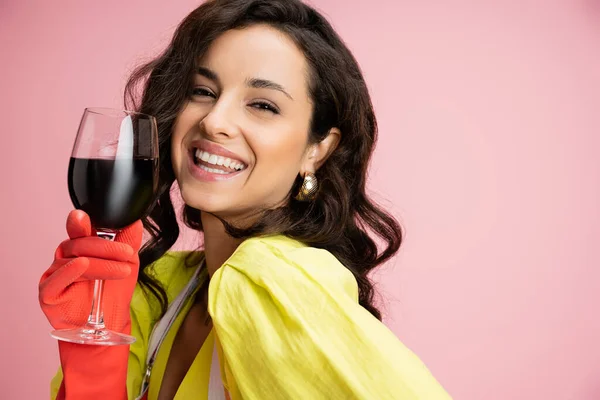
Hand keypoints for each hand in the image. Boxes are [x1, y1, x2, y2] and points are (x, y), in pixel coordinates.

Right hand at [39, 210, 141, 332]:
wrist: (109, 323)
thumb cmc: (113, 292)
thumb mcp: (127, 263)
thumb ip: (128, 241)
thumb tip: (133, 222)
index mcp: (81, 247)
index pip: (80, 230)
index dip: (82, 223)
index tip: (86, 218)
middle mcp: (66, 258)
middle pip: (79, 244)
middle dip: (106, 247)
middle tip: (127, 252)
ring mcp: (55, 274)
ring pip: (73, 261)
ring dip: (101, 264)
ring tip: (122, 270)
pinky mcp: (48, 292)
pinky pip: (56, 279)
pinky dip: (70, 271)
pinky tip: (81, 265)